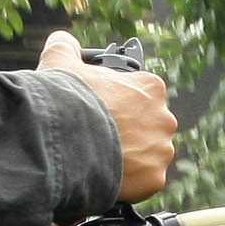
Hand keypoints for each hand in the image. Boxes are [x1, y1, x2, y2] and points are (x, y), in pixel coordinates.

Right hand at [38, 29, 177, 200]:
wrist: (63, 141)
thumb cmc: (66, 100)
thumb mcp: (60, 62)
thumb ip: (65, 46)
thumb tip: (62, 40)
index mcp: (150, 87)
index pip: (141, 97)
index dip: (120, 107)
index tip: (103, 114)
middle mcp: (164, 118)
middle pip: (147, 129)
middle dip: (128, 135)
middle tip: (101, 140)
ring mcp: (161, 150)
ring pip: (147, 157)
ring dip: (130, 160)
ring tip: (102, 161)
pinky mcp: (154, 179)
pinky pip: (143, 183)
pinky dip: (128, 185)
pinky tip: (108, 178)